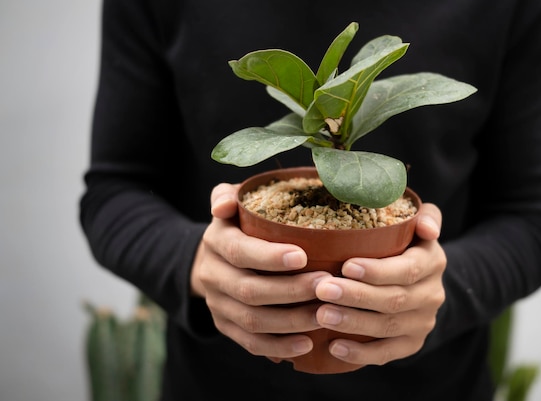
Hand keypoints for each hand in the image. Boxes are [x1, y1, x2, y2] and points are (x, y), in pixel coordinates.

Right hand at [190, 183, 330, 358]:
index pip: (239, 251)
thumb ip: (229, 195)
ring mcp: (218, 305)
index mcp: (216, 241)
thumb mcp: (230, 202)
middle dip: (290, 290)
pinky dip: (279, 346)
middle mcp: (213, 275)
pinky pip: (251, 343)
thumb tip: (224, 205)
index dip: (269, 257)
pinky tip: (307, 344)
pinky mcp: (226, 327)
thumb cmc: (237, 224)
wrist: (212, 259)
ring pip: (252, 320)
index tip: (303, 256)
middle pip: (249, 290)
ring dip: (291, 321)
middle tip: (325, 285)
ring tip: (324, 315)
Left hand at [314, 203, 446, 366]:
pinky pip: (386, 354)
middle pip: (394, 300)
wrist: (422, 281)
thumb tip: (428, 229)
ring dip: (352, 323)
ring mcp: (422, 323)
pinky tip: (334, 347)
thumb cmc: (405, 244)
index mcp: (432, 262)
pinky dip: (360, 353)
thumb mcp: (417, 224)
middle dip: (356, 296)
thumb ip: (425, 216)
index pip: (408, 269)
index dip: (378, 271)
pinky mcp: (411, 345)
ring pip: (387, 327)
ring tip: (321, 315)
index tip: (346, 266)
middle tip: (322, 289)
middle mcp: (432, 295)